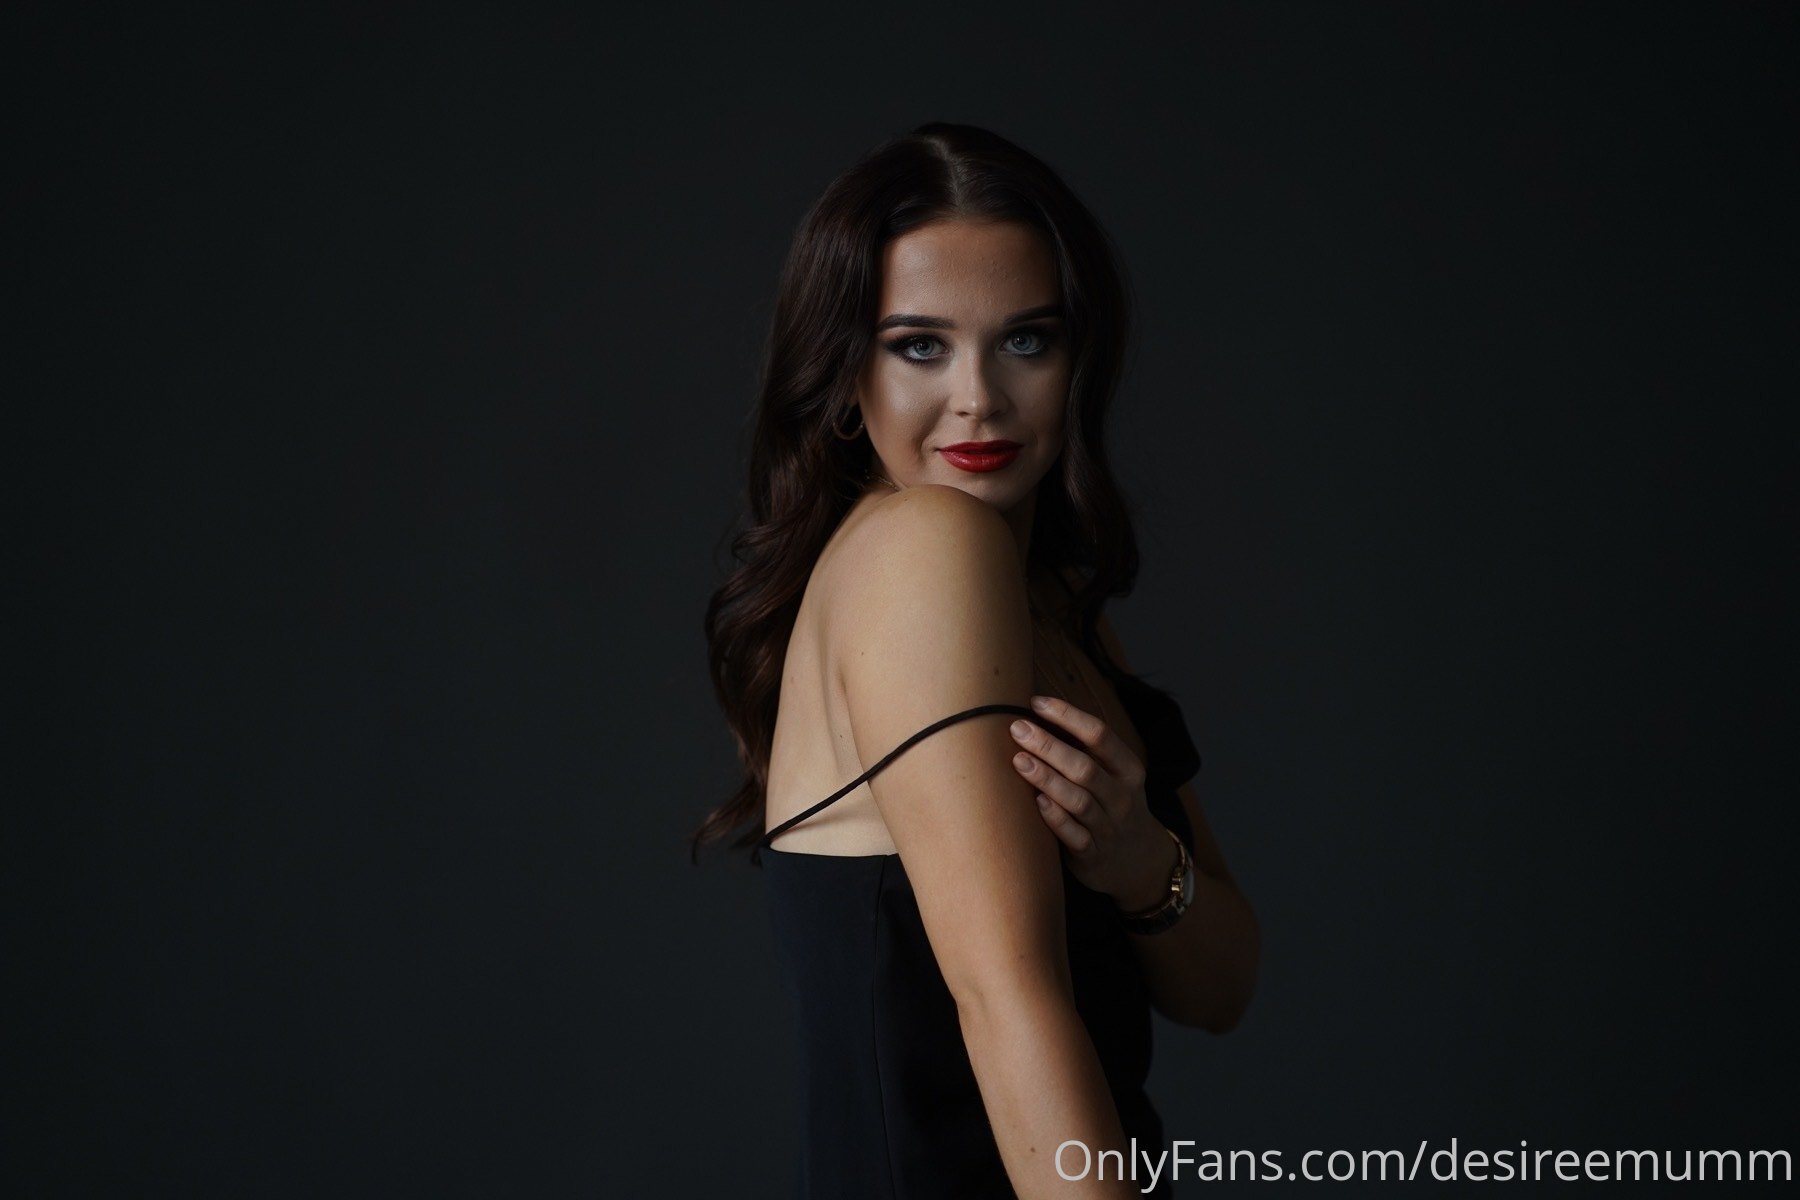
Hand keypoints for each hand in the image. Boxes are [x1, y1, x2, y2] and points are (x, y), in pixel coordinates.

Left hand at [1008, 694, 1176, 908]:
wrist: (1137, 859)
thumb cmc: (1112, 803)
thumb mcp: (1114, 775)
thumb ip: (1086, 750)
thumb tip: (1038, 713)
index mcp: (1128, 769)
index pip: (1100, 735)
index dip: (1068, 716)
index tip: (1036, 703)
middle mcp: (1122, 797)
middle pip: (1085, 767)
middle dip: (1049, 746)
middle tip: (1018, 729)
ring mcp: (1109, 827)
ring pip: (1078, 801)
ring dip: (1047, 779)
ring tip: (1019, 761)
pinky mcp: (1093, 855)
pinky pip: (1074, 836)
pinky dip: (1056, 819)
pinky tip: (1036, 802)